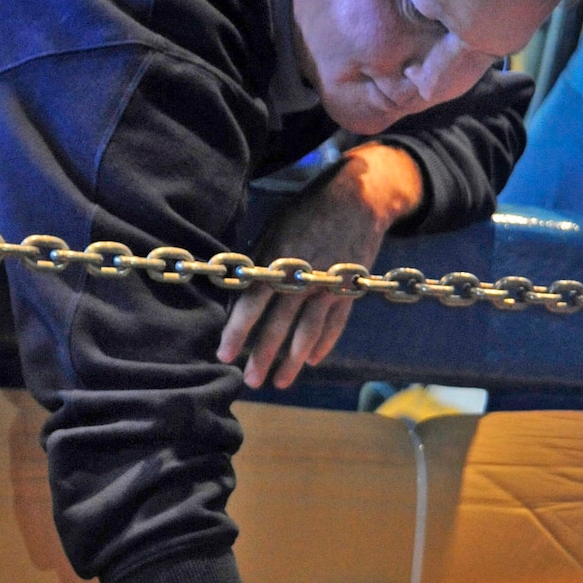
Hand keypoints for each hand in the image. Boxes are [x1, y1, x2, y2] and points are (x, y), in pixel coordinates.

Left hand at [218, 142, 422, 388]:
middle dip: (262, 357)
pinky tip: (312, 361)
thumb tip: (240, 291)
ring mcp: (328, 290)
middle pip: (278, 328)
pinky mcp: (348, 293)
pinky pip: (334, 326)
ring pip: (307, 334)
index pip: (251, 306)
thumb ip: (260, 262)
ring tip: (279, 382)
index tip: (224, 355)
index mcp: (278, 264)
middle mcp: (302, 281)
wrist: (358, 200)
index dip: (236, 333)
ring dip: (292, 362)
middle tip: (251, 382)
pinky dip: (323, 345)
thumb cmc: (307, 211)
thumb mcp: (275, 229)